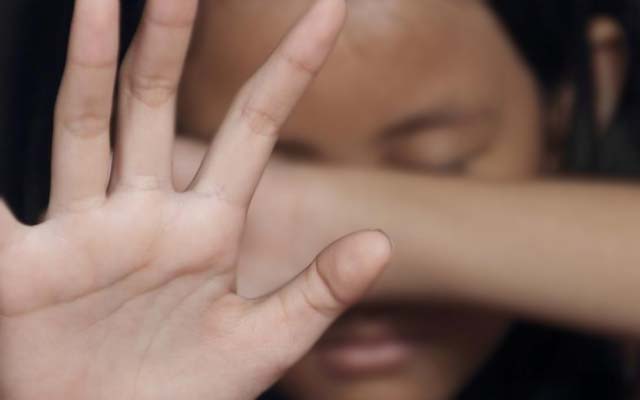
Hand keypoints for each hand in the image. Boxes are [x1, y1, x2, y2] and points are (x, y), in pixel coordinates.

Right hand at [0, 1, 390, 398]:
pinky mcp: (27, 262)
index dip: (290, 69)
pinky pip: (2, 203)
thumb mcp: (266, 342)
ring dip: (91, 65)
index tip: (328, 12)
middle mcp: (147, 212)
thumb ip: (319, 291)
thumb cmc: (191, 394)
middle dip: (170, 42)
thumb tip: (381, 242)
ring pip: (88, 127)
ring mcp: (87, 230)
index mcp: (209, 225)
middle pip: (157, 106)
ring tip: (96, 3)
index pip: (254, 126)